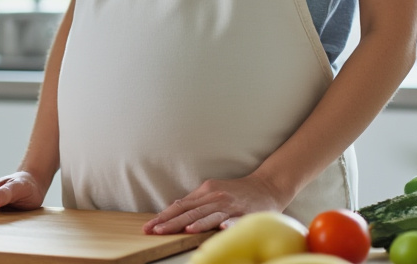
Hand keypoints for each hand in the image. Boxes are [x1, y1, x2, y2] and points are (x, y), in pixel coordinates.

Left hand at [143, 174, 288, 234]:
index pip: (180, 206)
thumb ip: (195, 202)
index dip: (163, 216)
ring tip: (184, 230)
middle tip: (155, 231)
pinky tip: (222, 229)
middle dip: (171, 222)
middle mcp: (216, 198)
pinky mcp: (247, 213)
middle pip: (191, 211)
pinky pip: (237, 220)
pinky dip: (229, 224)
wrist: (267, 186)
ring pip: (211, 216)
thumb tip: (173, 210)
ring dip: (198, 223)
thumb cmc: (236, 192)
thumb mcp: (213, 193)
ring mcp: (231, 206)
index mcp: (205, 192)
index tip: (149, 227)